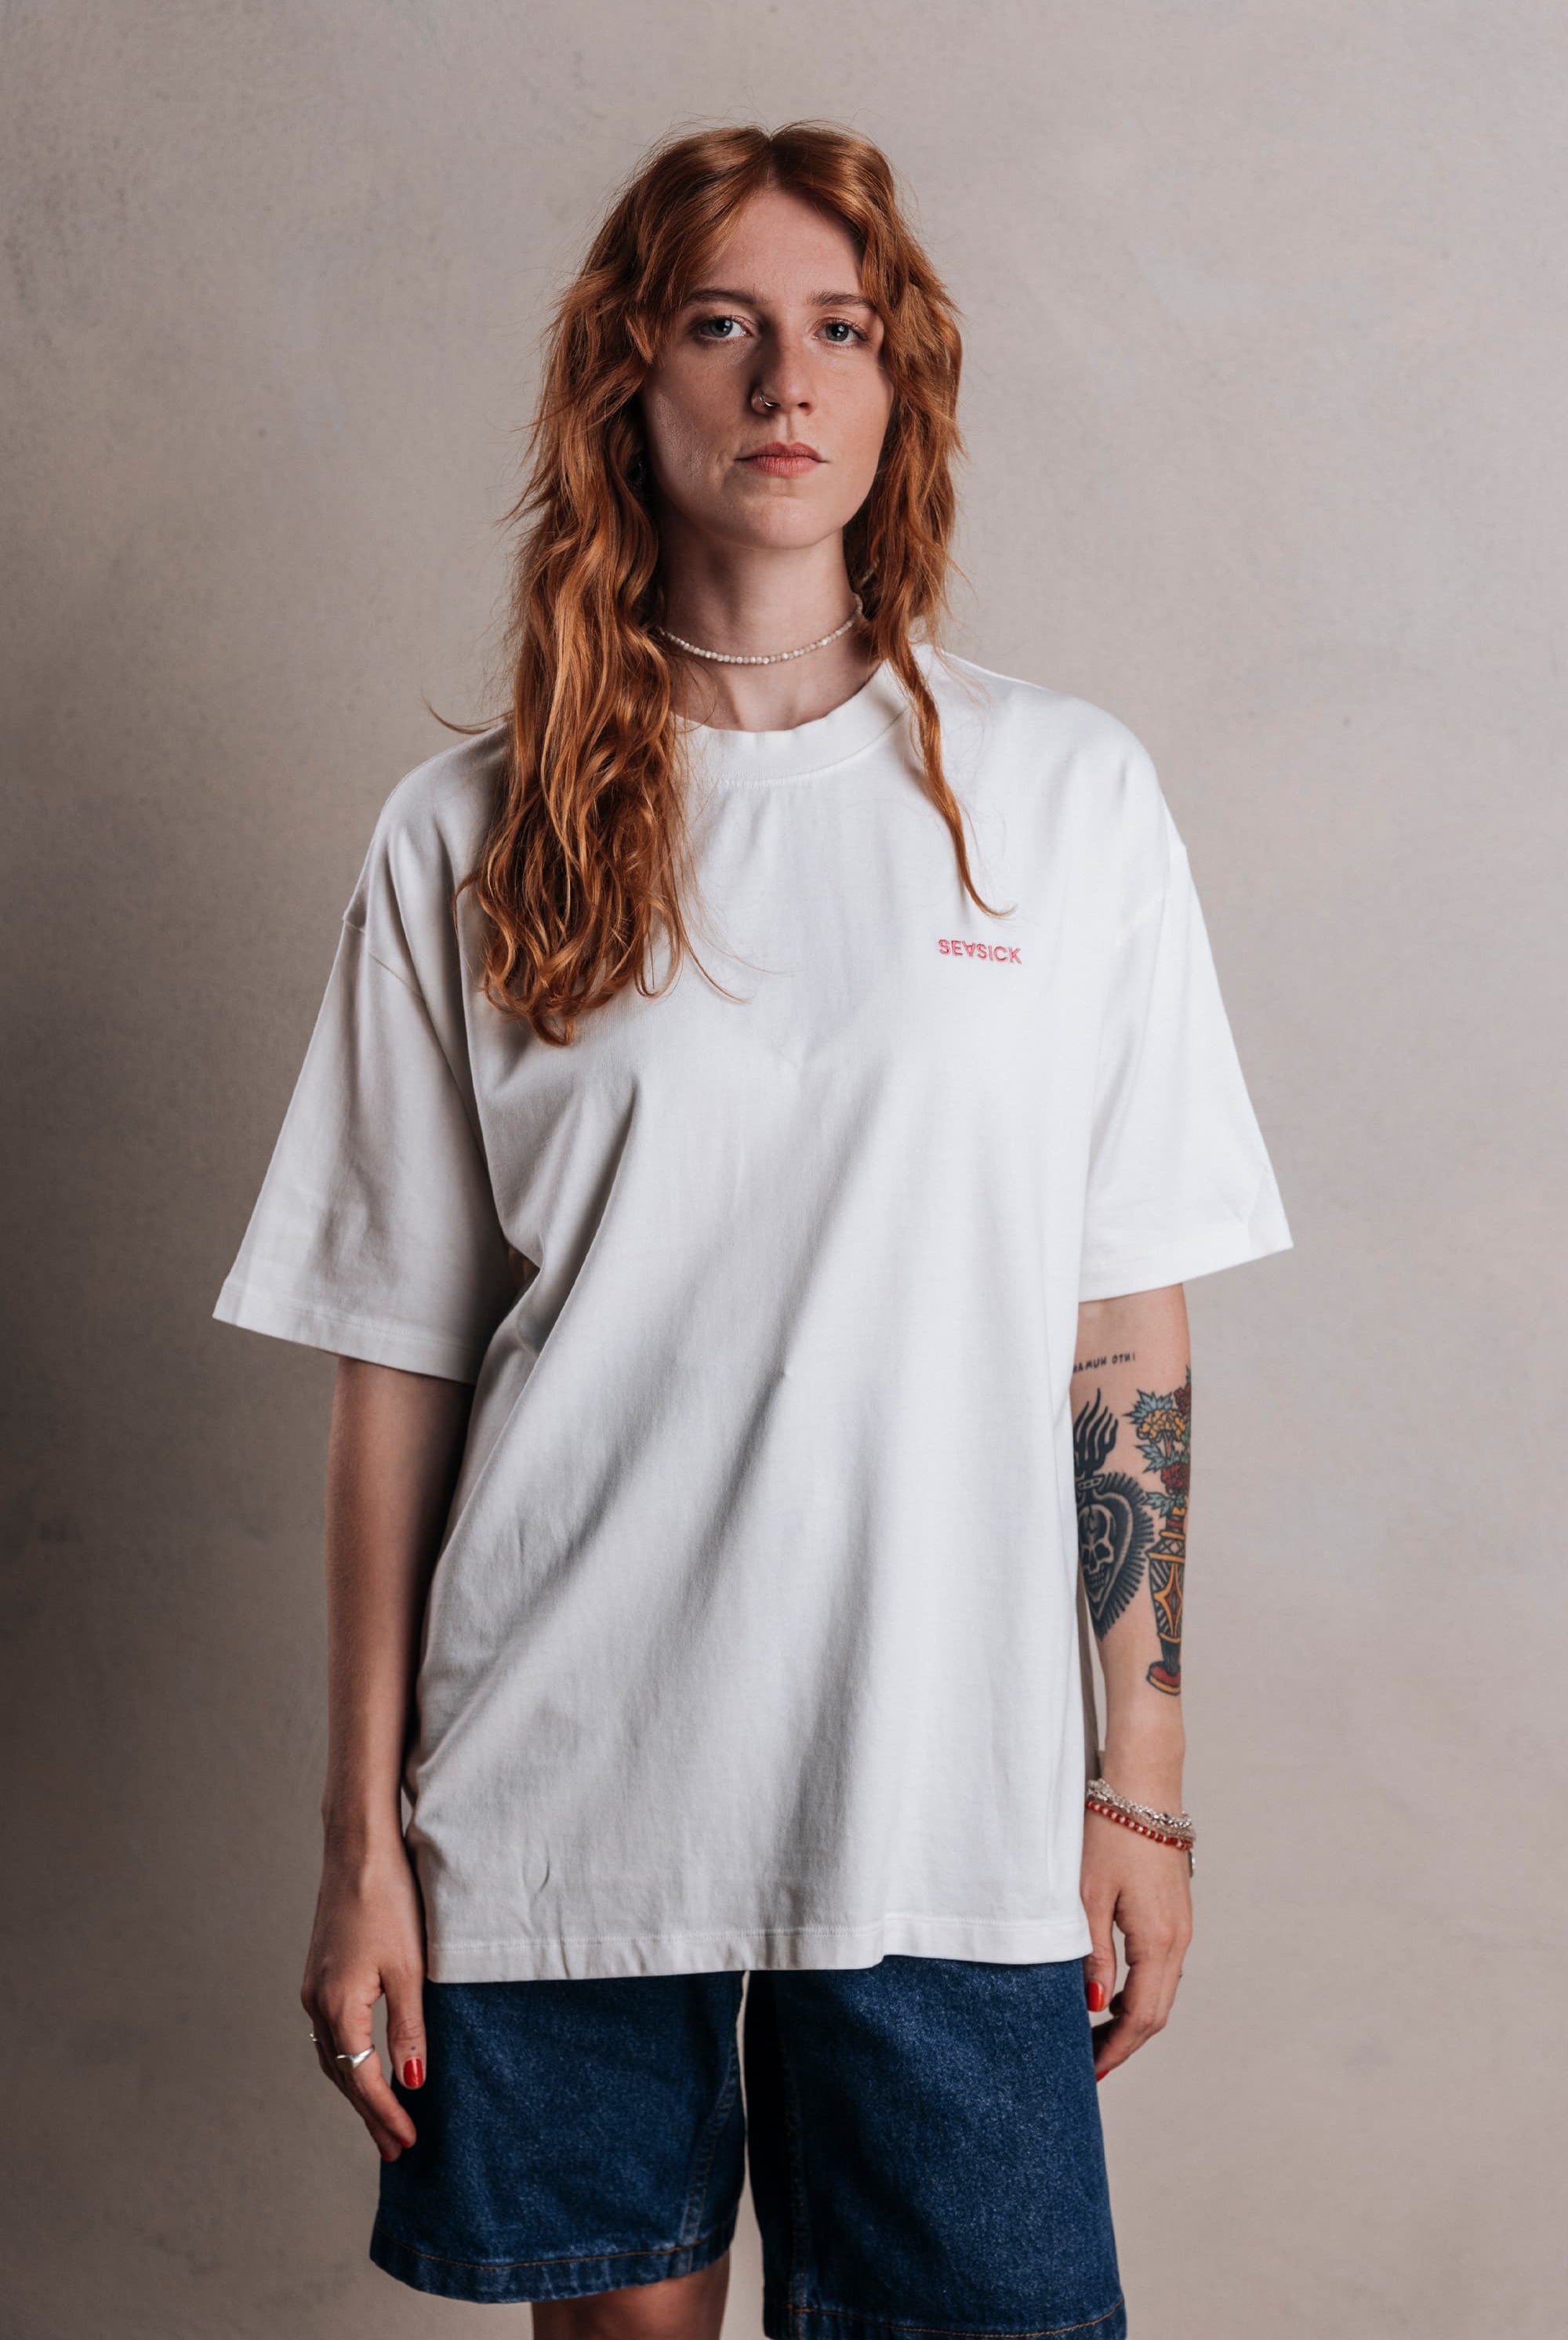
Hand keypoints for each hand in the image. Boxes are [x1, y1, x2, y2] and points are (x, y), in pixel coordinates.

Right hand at [301, 1835, 427, 2159]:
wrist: (357, 1848)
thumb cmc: (388, 1901)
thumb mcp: (409, 1969)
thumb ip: (409, 2028)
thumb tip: (411, 2083)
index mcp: (338, 2007)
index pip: (362, 2080)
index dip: (385, 2114)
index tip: (406, 2144)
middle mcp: (317, 2003)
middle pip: (342, 2077)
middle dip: (369, 2114)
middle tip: (394, 2150)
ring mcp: (314, 1987)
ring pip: (332, 2057)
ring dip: (356, 2090)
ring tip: (382, 2119)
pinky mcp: (320, 1972)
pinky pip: (330, 2033)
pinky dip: (347, 2061)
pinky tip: (363, 2065)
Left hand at [1080, 1807, 1191, 2081]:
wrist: (1143, 1783)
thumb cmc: (1109, 1832)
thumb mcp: (1088, 1894)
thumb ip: (1091, 1952)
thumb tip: (1093, 2004)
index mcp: (1159, 1941)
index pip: (1141, 2017)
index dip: (1116, 2051)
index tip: (1090, 2073)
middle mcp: (1178, 1940)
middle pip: (1155, 2011)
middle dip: (1122, 2042)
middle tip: (1086, 2063)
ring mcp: (1180, 1926)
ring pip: (1160, 1990)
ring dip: (1130, 2017)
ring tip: (1093, 2035)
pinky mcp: (1174, 1912)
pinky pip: (1160, 1967)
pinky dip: (1138, 1990)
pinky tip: (1111, 1992)